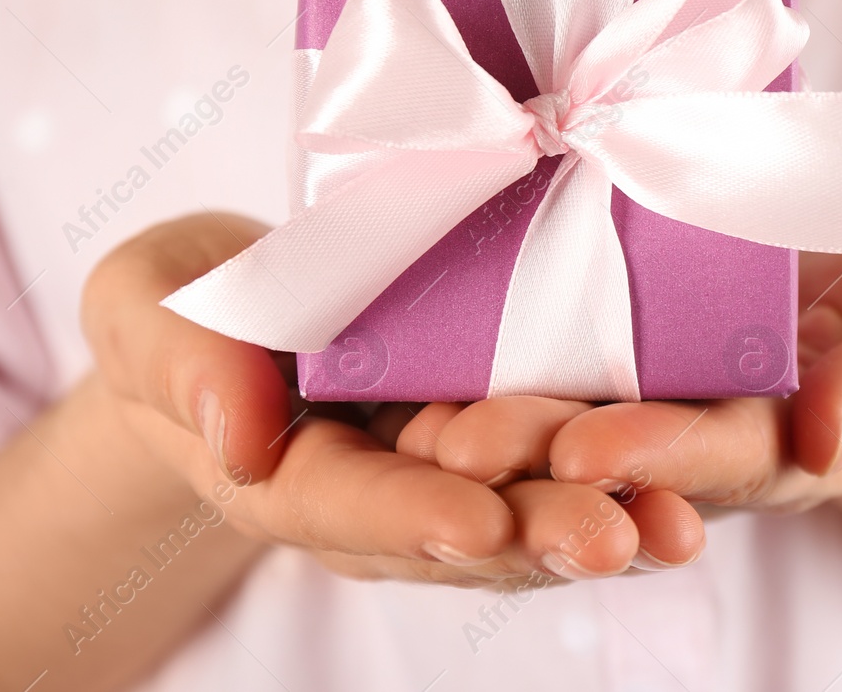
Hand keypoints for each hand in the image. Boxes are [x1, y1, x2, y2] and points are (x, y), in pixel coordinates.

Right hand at [82, 213, 642, 586]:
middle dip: (539, 535)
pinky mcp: (500, 433)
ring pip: (528, 510)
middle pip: (461, 528)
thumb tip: (235, 433)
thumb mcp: (149, 304)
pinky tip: (692, 474)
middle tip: (618, 539)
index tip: (476, 520)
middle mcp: (380, 492)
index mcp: (288, 473)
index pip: (345, 505)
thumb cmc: (184, 301)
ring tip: (679, 526)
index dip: (410, 515)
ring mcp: (446, 470)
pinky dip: (624, 469)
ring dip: (605, 520)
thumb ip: (178, 361)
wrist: (239, 307)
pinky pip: (561, 459)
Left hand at [401, 229, 841, 553]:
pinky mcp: (613, 362)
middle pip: (616, 453)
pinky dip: (485, 377)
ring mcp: (650, 405)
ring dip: (493, 432)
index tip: (587, 454)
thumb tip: (832, 433)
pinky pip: (549, 373)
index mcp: (784, 438)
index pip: (717, 453)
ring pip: (564, 425)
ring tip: (420, 429)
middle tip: (456, 447)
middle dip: (537, 453)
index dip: (656, 456)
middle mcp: (698, 437)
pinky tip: (417, 380)